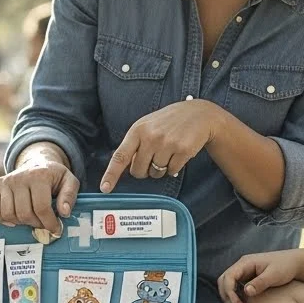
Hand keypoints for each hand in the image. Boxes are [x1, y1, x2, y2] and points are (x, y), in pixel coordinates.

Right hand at [0, 150, 80, 232]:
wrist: (38, 163)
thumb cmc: (54, 177)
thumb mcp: (69, 181)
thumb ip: (69, 196)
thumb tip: (64, 213)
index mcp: (39, 176)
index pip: (41, 208)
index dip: (49, 223)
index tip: (56, 230)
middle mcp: (20, 177)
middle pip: (24, 214)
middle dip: (37, 224)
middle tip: (44, 224)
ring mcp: (6, 181)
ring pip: (8, 214)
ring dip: (21, 223)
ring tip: (31, 219)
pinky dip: (0, 218)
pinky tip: (13, 221)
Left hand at [99, 100, 225, 192]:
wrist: (198, 114)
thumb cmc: (169, 121)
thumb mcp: (147, 126)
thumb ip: (135, 144)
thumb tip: (126, 167)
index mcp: (137, 130)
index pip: (120, 156)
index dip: (111, 174)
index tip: (105, 188)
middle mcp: (150, 137)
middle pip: (138, 171)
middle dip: (144, 170)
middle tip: (153, 157)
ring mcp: (167, 143)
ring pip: (156, 173)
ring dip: (160, 168)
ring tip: (168, 151)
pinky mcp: (182, 150)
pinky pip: (171, 171)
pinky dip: (174, 167)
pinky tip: (178, 153)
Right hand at [218, 250, 303, 302]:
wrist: (295, 263)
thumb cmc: (286, 267)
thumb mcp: (274, 275)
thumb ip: (260, 283)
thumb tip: (245, 291)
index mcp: (246, 262)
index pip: (228, 277)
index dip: (229, 292)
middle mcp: (242, 266)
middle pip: (224, 280)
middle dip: (226, 295)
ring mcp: (245, 271)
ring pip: (228, 283)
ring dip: (229, 296)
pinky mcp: (249, 277)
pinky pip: (236, 286)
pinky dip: (236, 295)